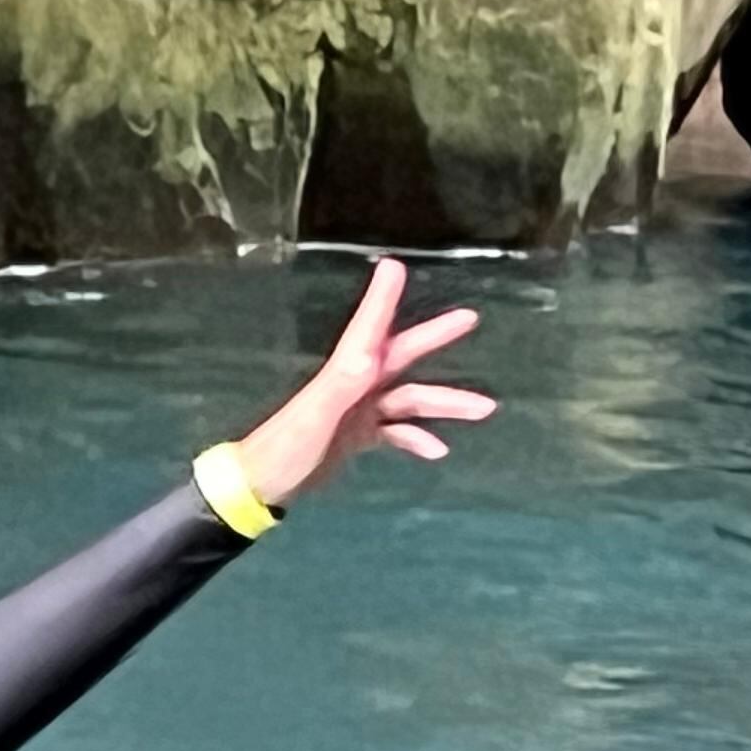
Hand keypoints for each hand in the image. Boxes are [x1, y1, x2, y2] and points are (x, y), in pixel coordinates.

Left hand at [233, 257, 493, 508]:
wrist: (264, 485)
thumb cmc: (288, 448)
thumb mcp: (317, 416)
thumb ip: (343, 384)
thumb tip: (371, 353)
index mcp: (345, 373)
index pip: (371, 329)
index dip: (383, 298)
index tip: (396, 266)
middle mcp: (355, 385)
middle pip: (401, 355)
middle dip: (435, 337)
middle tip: (471, 318)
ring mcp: (358, 411)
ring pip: (409, 399)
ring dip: (444, 403)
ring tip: (486, 407)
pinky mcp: (357, 436)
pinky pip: (396, 432)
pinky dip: (417, 438)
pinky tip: (438, 450)